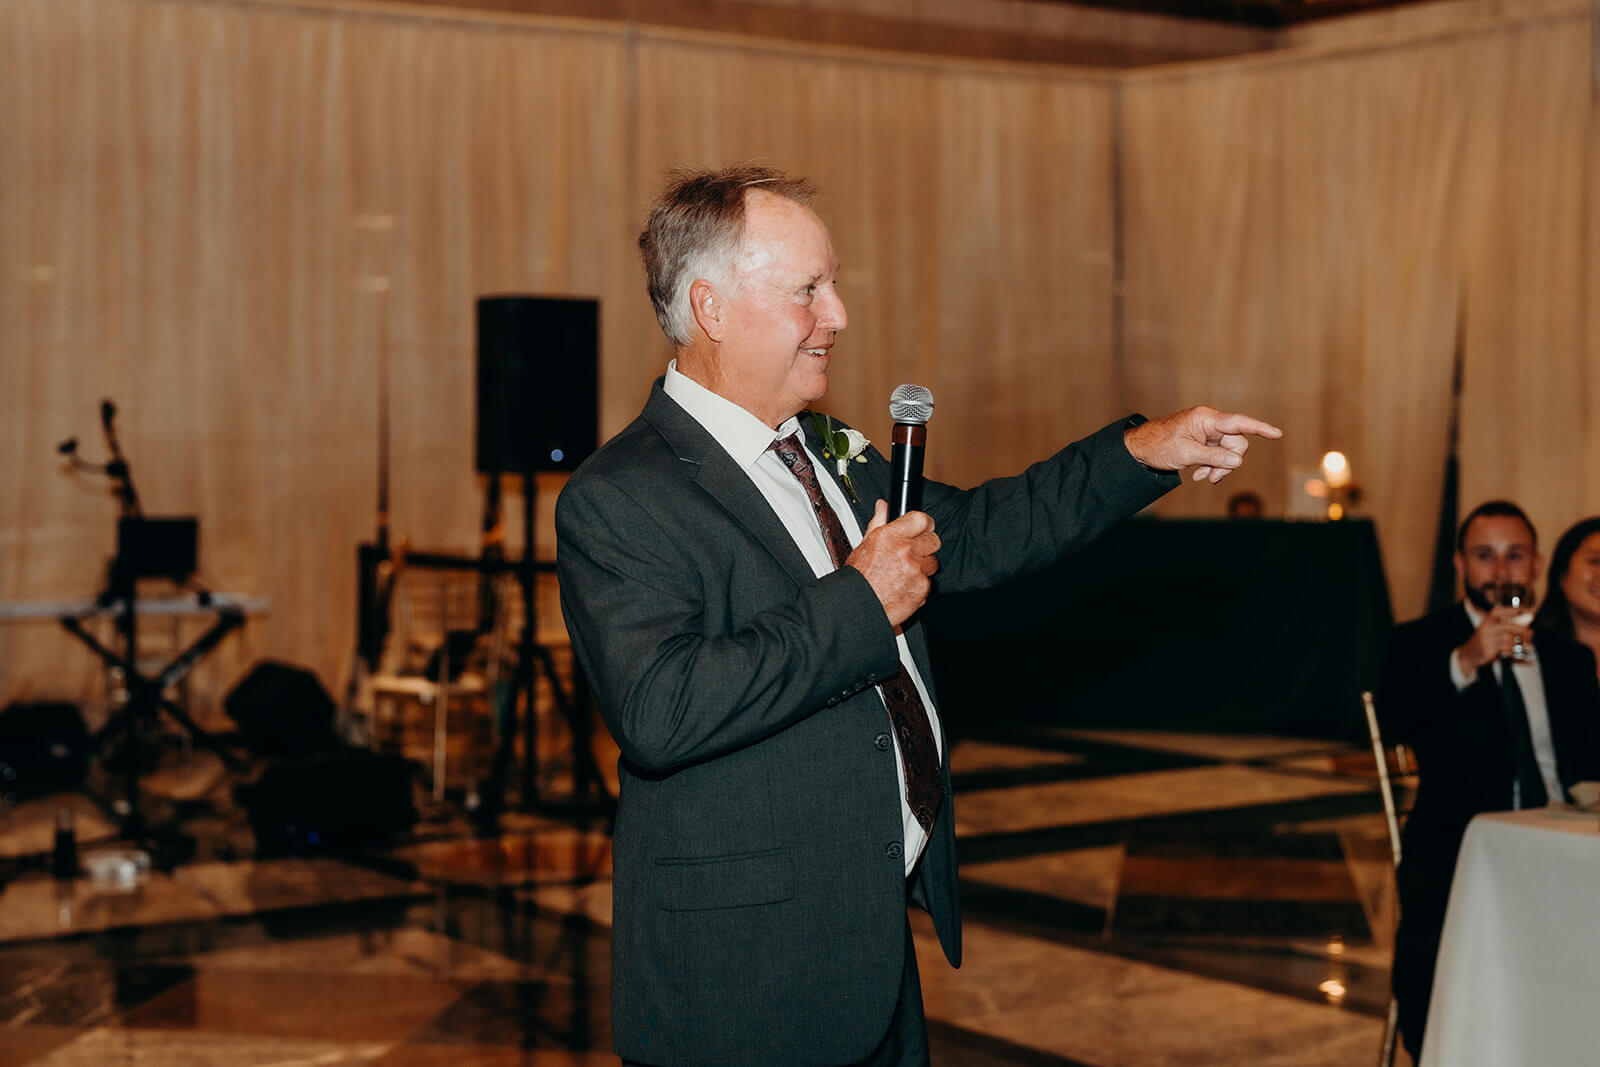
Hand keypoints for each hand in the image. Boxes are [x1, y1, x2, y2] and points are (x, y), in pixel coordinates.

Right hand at [847, 500, 939, 629]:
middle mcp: (905, 551)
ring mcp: (915, 570)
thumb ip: (878, 522)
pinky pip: (929, 582)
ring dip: (923, 566)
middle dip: (925, 546)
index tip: (924, 527)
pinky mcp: (922, 588)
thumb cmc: (859, 577)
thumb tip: (882, 506)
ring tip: (905, 573)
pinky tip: (904, 586)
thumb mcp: (865, 544)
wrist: (859, 605)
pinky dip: (919, 585)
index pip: (921, 519)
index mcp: (890, 536)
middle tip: (913, 553)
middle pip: (933, 540)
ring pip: (933, 562)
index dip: (925, 523)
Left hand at [1124, 406, 1282, 483]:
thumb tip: (1237, 461)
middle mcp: (1210, 423)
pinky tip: (1199, 475)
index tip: (1277, 434)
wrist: (1140, 449)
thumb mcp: (1187, 453)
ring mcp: (1208, 433)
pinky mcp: (1204, 443)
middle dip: (1228, 461)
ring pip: (1229, 452)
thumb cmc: (1159, 445)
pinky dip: (1212, 466)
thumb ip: (1214, 456)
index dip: (1259, 428)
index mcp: (1206, 418)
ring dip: (1219, 467)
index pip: (1239, 422)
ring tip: (1202, 477)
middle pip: (1237, 442)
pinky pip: (1218, 456)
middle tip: (1212, 477)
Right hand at [1456, 608, 1533, 674]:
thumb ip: (1506, 623)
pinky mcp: (1490, 648)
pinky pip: (1507, 647)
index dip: (1514, 609)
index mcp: (1488, 618)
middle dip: (1523, 630)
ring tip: (1523, 643)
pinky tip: (1514, 649)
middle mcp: (1487, 626)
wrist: (1470, 652)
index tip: (1525, 609)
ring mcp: (1488, 637)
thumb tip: (1526, 620)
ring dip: (1519, 642)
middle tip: (1531, 633)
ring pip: (1510, 638)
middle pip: (1510, 626)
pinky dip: (1513, 648)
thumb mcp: (1491, 628)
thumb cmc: (1485, 639)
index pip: (1502, 610)